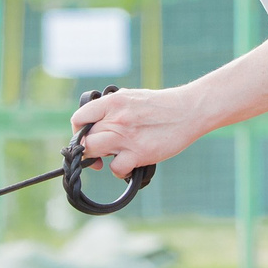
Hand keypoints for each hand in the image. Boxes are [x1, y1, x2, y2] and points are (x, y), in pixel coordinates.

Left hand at [68, 86, 210, 175]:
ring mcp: (126, 137)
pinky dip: (120, 170)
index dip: (79, 131)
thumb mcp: (131, 97)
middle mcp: (116, 118)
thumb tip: (94, 123)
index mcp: (113, 102)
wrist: (188, 111)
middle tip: (100, 151)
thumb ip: (111, 108)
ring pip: (93, 152)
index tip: (86, 137)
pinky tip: (128, 165)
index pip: (79, 118)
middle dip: (90, 147)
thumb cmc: (160, 106)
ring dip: (99, 158)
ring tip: (113, 155)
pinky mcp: (139, 153)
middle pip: (85, 139)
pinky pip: (116, 168)